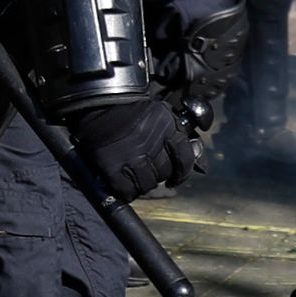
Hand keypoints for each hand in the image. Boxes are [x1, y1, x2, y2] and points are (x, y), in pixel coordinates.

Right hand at [72, 97, 193, 200]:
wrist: (99, 104)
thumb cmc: (131, 112)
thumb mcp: (160, 116)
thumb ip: (176, 136)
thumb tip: (195, 162)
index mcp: (166, 126)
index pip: (184, 157)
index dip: (182, 172)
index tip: (177, 178)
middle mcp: (150, 142)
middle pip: (164, 172)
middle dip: (159, 174)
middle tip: (147, 169)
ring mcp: (130, 155)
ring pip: (148, 184)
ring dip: (143, 184)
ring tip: (135, 176)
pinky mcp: (111, 166)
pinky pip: (127, 190)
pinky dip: (127, 192)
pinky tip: (124, 185)